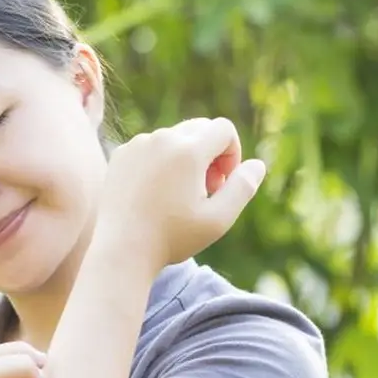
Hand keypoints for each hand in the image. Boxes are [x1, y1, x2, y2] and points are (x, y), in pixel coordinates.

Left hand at [98, 117, 266, 269]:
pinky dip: (160, 162)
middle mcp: (161, 139)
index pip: (224, 129)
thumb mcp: (218, 218)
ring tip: (179, 195)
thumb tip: (257, 165)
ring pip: (174, 137)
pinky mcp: (120, 155)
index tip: (222, 184)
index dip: (232, 154)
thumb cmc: (172, 238)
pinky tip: (155, 194)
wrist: (120, 249)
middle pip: (200, 128)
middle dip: (210, 154)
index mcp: (188, 150)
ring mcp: (137, 145)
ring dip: (185, 158)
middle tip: (204, 190)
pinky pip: (150, 147)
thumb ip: (243, 187)